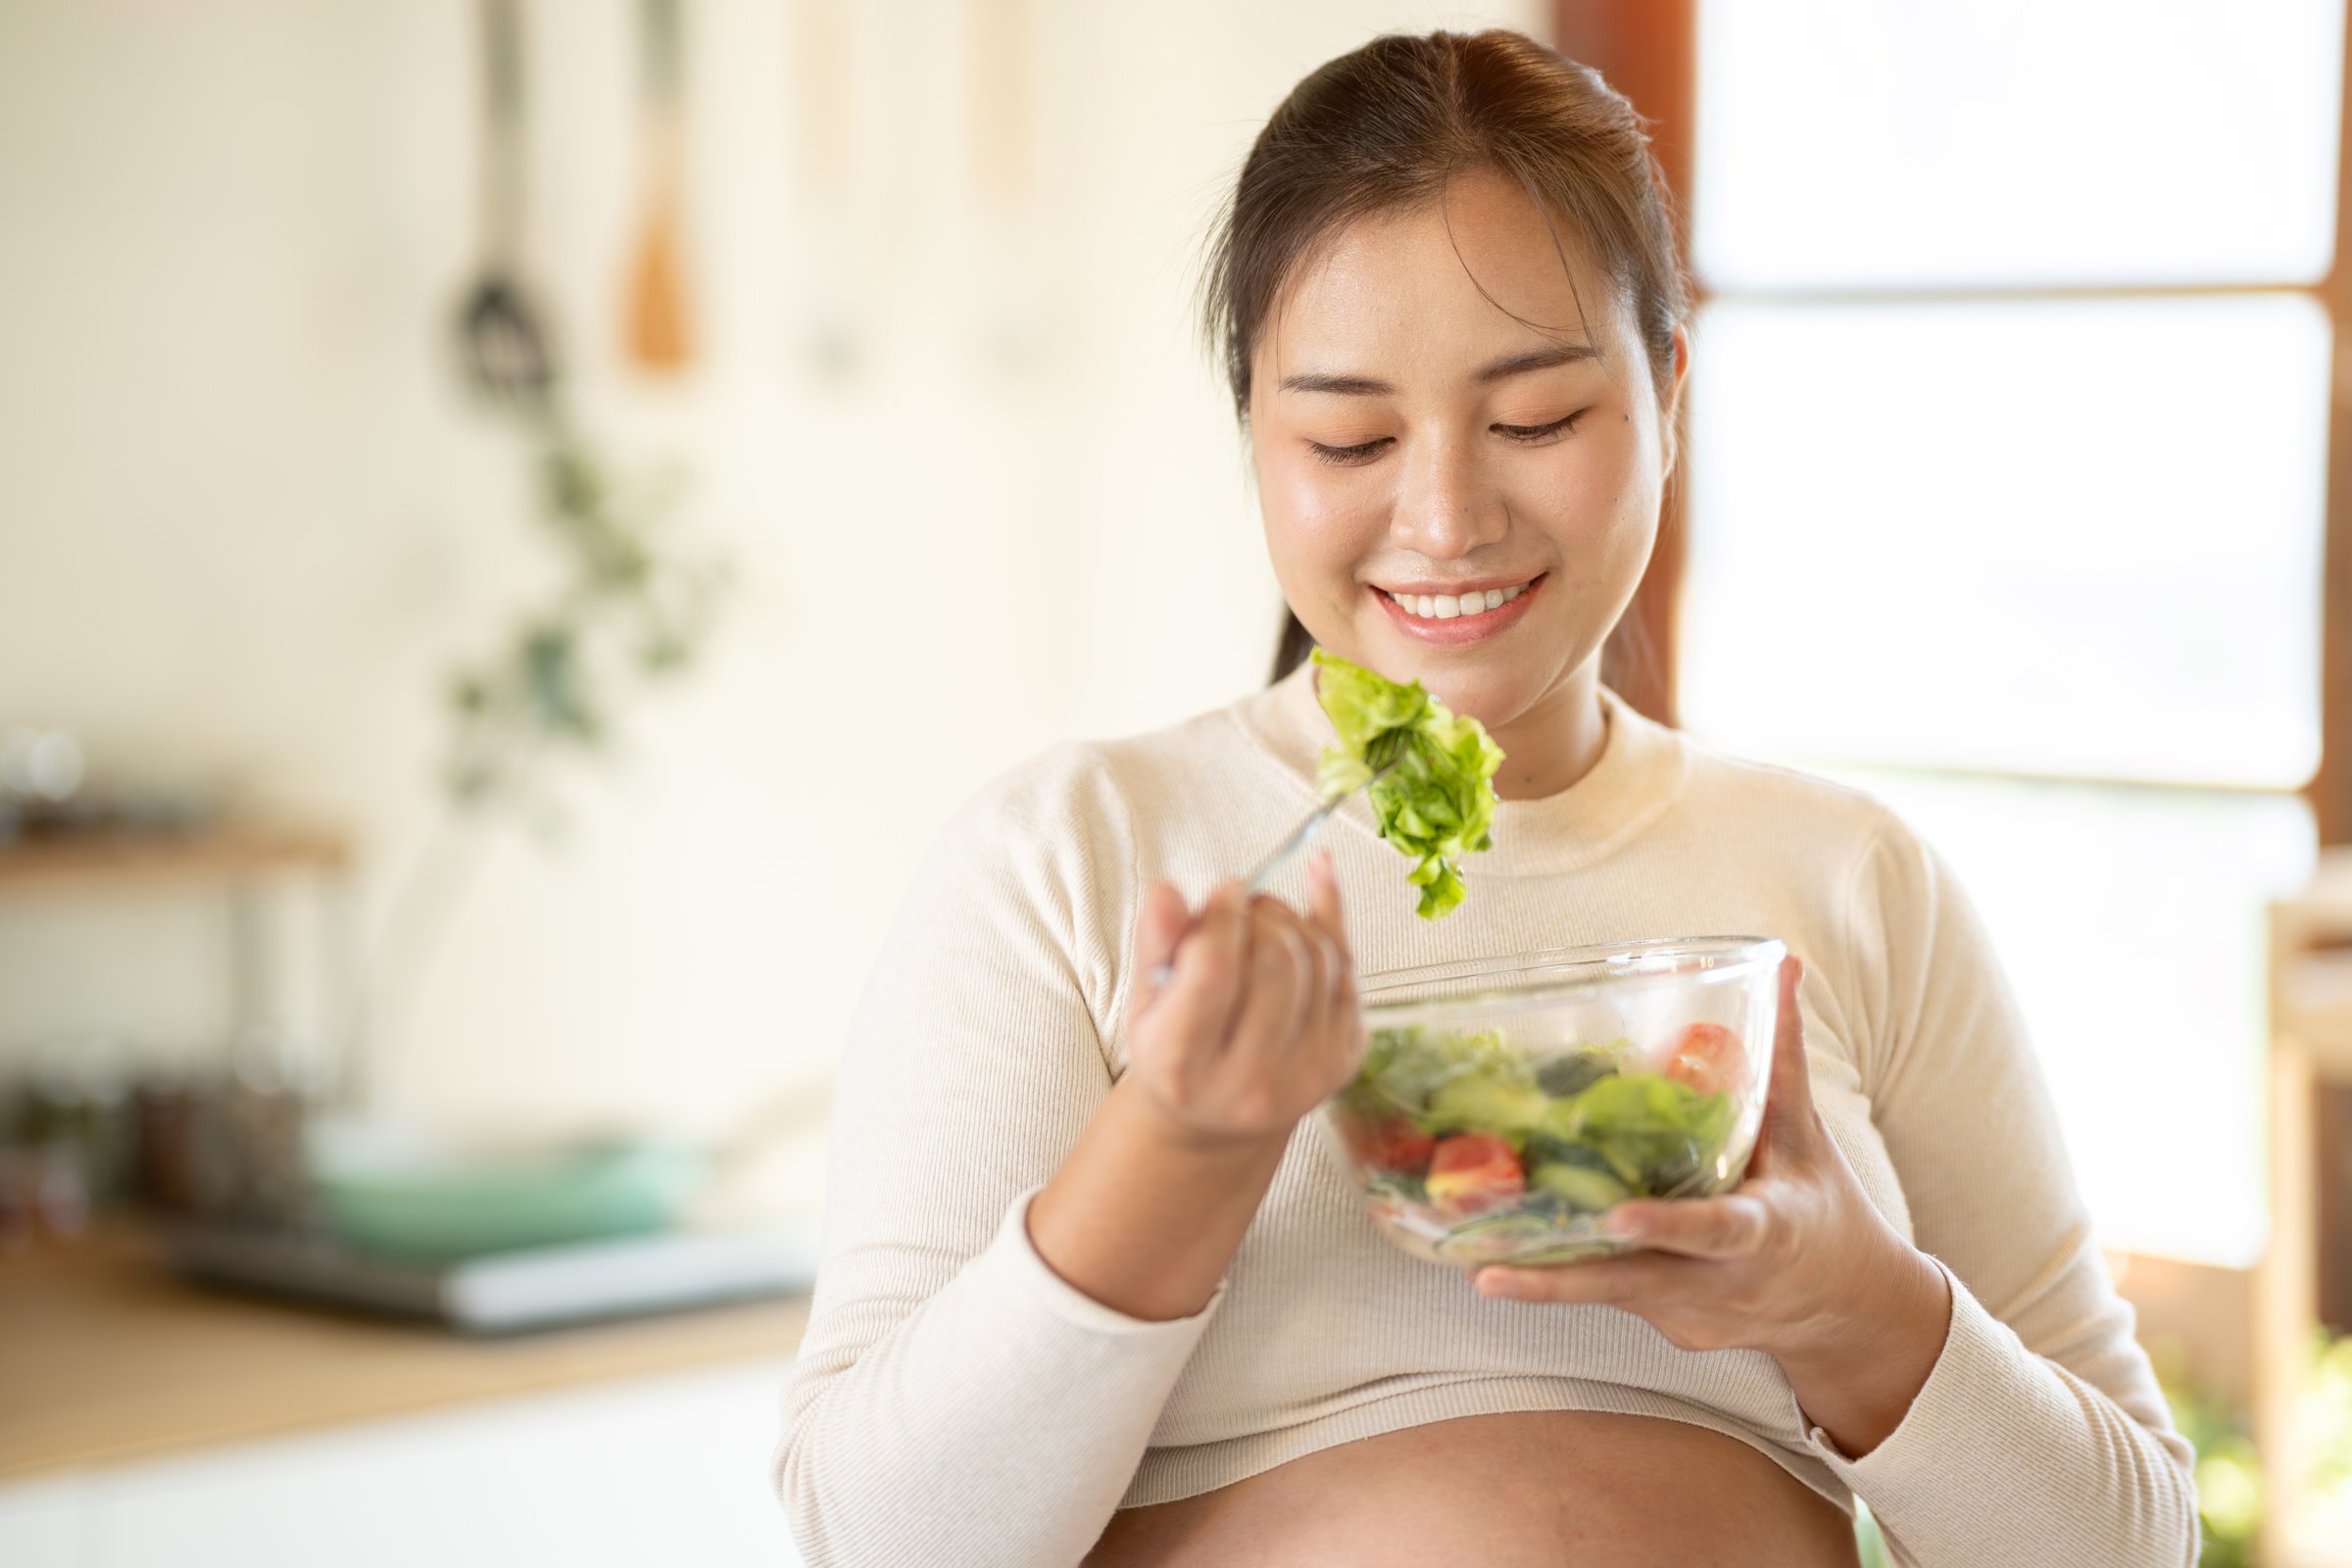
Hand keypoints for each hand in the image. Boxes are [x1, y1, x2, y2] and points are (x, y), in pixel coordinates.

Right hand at [1120, 851, 1363, 1150]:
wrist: (1215, 1118)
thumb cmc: (1175, 1047)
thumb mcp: (1147, 1002)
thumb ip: (1154, 945)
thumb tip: (1166, 892)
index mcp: (1182, 1068)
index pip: (1214, 974)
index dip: (1223, 918)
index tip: (1225, 891)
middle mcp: (1248, 1084)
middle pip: (1274, 963)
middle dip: (1260, 915)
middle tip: (1241, 908)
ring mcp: (1304, 1077)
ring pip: (1318, 959)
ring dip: (1291, 919)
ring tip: (1261, 921)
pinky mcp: (1341, 1062)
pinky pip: (1348, 970)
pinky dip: (1330, 921)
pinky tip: (1315, 887)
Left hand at [1468, 955, 1950, 1449]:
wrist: (1848, 1312)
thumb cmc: (1822, 1206)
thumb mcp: (1805, 1134)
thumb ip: (1782, 1055)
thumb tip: (1783, 965)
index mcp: (1767, 1231)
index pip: (1719, 1230)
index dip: (1670, 1225)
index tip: (1621, 1218)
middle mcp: (1722, 1283)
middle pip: (1631, 1281)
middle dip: (1559, 1280)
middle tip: (1487, 1271)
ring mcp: (1691, 1313)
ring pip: (1608, 1292)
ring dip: (1542, 1278)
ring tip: (1471, 1262)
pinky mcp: (1668, 1328)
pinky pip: (1610, 1294)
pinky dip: (1566, 1273)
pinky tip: (1505, 1259)